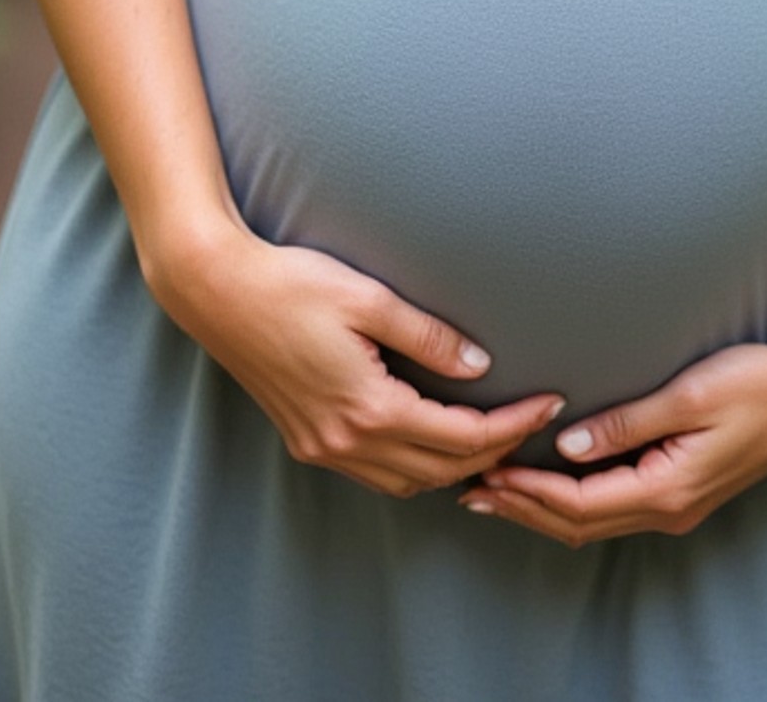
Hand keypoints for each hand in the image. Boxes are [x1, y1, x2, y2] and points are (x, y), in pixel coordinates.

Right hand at [146, 213, 563, 499]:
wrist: (217, 291)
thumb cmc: (292, 283)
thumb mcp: (369, 299)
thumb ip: (428, 337)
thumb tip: (479, 366)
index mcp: (367, 409)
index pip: (461, 438)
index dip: (512, 426)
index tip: (549, 404)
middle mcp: (344, 442)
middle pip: (440, 470)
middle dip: (495, 453)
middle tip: (534, 423)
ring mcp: (322, 448)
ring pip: (407, 483)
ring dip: (454, 468)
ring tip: (495, 439)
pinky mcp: (306, 440)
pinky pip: (375, 473)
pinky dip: (414, 468)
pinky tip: (431, 440)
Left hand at [462, 326, 766, 545]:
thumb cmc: (758, 383)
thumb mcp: (691, 395)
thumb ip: (628, 422)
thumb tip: (567, 443)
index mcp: (667, 489)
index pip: (577, 503)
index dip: (526, 490)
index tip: (483, 470)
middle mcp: (668, 508)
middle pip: (577, 522)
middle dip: (521, 506)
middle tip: (468, 487)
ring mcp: (677, 504)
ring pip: (593, 521)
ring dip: (542, 507)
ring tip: (495, 489)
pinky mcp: (682, 488)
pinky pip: (614, 508)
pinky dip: (573, 500)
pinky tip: (553, 480)